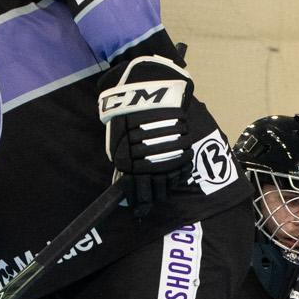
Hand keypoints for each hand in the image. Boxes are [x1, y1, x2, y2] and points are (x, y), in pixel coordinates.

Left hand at [98, 55, 192, 206]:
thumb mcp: (117, 138)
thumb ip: (121, 162)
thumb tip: (122, 182)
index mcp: (128, 161)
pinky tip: (173, 180)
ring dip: (163, 189)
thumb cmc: (127, 110)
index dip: (137, 203)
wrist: (149, 86)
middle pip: (152, 189)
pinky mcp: (181, 146)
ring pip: (167, 181)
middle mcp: (148, 161)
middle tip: (148, 209)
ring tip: (161, 195)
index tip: (138, 212)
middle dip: (150, 199)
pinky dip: (176, 176)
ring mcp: (166, 155)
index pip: (134, 190)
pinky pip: (180, 168)